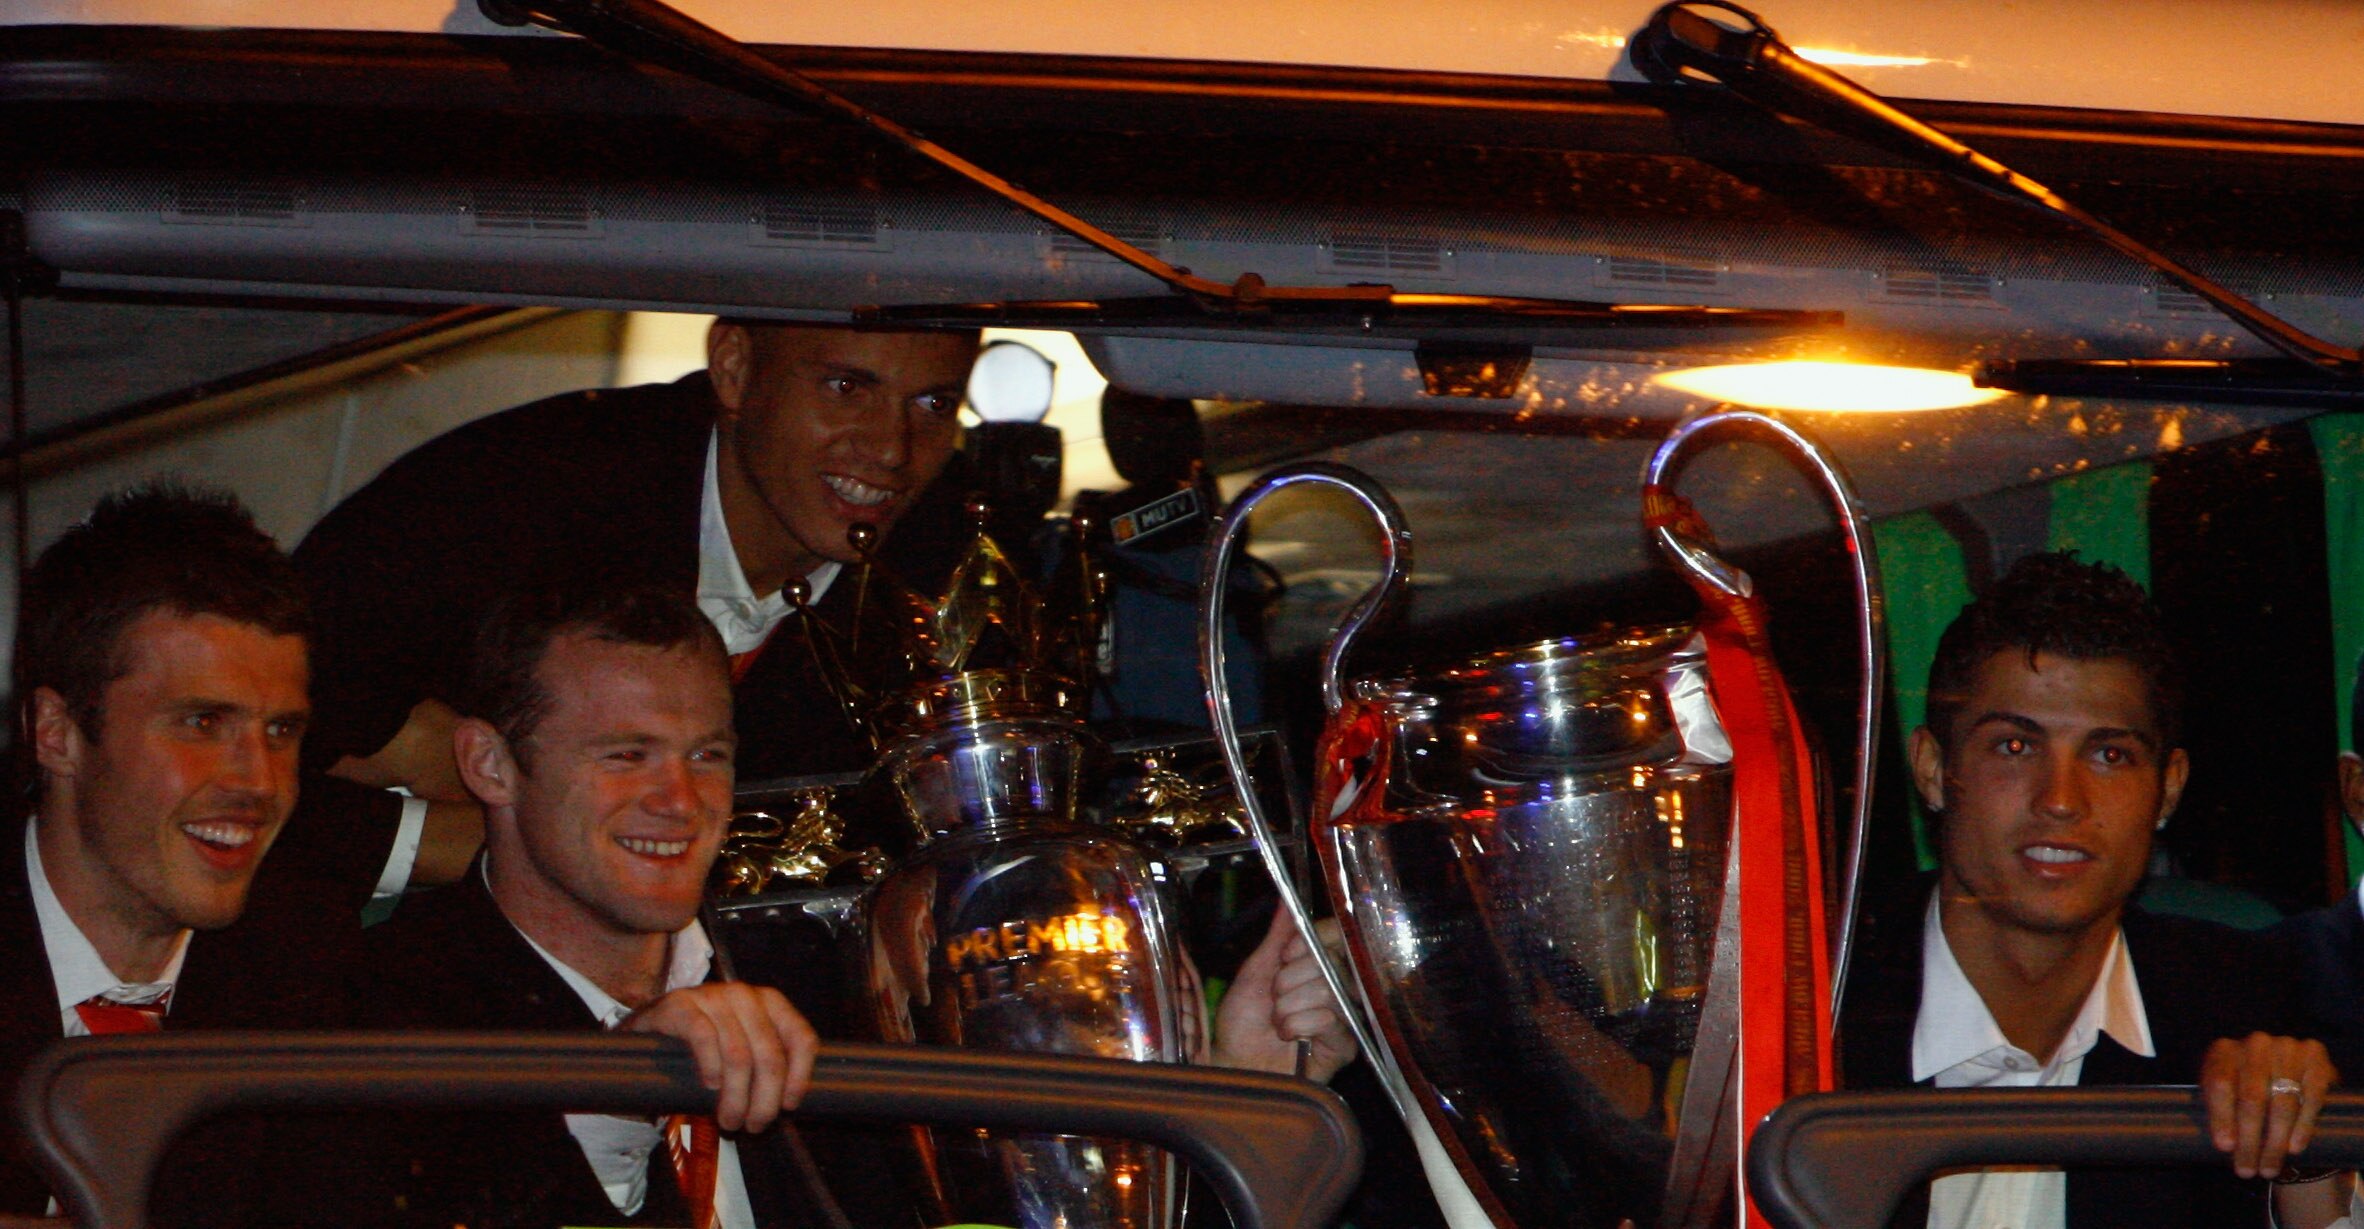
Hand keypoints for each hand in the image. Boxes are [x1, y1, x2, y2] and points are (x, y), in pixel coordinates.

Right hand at [621, 982, 817, 1132]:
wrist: (650, 1031)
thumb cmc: (707, 1047)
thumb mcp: (744, 1049)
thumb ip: (766, 1064)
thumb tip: (788, 1104)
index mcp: (771, 1003)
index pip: (801, 1037)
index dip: (799, 1076)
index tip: (788, 1107)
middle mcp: (745, 995)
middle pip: (770, 1054)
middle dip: (765, 1098)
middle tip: (754, 1126)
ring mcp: (712, 996)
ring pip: (738, 1054)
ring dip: (737, 1096)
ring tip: (730, 1122)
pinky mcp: (680, 1004)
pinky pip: (703, 1037)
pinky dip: (710, 1067)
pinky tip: (710, 1088)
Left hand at [1212, 907, 1356, 1082]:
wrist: (1235, 1064)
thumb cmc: (1242, 1024)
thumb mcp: (1255, 973)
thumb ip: (1276, 938)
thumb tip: (1286, 901)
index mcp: (1317, 967)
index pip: (1335, 935)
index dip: (1308, 942)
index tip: (1284, 957)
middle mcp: (1337, 988)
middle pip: (1329, 961)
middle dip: (1288, 981)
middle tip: (1274, 1000)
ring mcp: (1344, 1017)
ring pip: (1328, 990)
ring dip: (1288, 1007)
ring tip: (1278, 1022)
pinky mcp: (1345, 1045)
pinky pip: (1329, 1018)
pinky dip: (1298, 1025)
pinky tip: (1289, 1038)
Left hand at [2200, 1031, 2337, 1178]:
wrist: (2284, 1069)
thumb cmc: (2243, 1086)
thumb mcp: (2224, 1093)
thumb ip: (2219, 1111)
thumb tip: (2227, 1146)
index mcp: (2224, 1051)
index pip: (2220, 1084)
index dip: (2221, 1116)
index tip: (2225, 1147)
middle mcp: (2255, 1044)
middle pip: (2252, 1098)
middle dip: (2250, 1140)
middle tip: (2247, 1170)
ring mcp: (2287, 1048)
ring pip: (2282, 1103)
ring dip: (2275, 1141)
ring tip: (2269, 1169)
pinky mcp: (2315, 1059)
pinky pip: (2311, 1098)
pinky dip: (2303, 1126)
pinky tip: (2294, 1148)